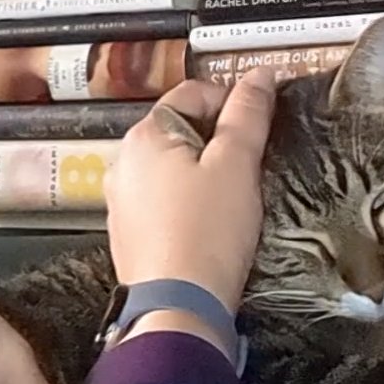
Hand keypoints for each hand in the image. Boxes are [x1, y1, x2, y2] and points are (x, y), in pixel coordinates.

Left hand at [106, 66, 276, 317]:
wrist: (179, 308)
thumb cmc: (207, 234)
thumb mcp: (237, 164)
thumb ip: (248, 115)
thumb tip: (260, 76)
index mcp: (144, 135)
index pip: (195, 93)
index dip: (234, 104)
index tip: (261, 129)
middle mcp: (123, 163)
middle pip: (181, 132)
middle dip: (218, 144)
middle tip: (251, 170)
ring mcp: (122, 202)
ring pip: (173, 170)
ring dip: (204, 177)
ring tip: (234, 203)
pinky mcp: (130, 237)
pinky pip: (165, 205)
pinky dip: (189, 208)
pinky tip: (211, 229)